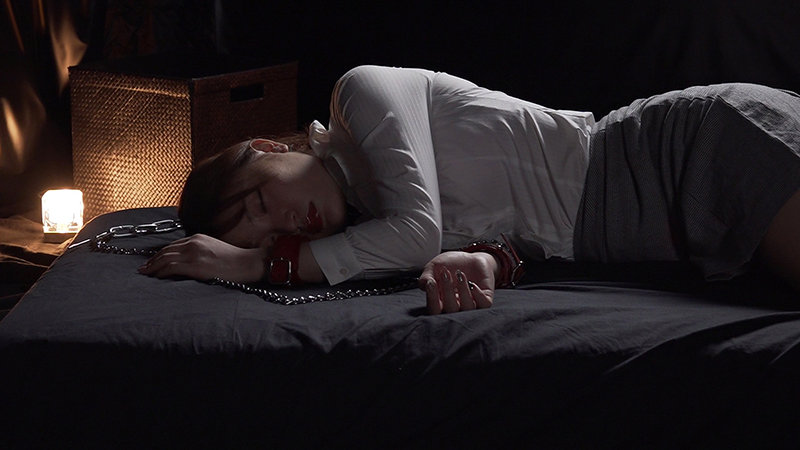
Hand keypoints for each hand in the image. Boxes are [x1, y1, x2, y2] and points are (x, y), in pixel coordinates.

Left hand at [138, 234, 264, 282]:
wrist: (248, 264)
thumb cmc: (235, 261)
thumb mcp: (214, 250)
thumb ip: (200, 252)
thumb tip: (188, 263)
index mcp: (198, 238)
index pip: (173, 246)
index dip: (161, 254)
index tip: (153, 261)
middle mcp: (194, 242)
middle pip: (166, 250)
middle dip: (153, 260)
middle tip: (144, 269)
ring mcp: (194, 253)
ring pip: (165, 258)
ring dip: (152, 266)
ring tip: (145, 273)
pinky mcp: (195, 265)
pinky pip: (170, 267)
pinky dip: (160, 272)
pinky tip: (156, 277)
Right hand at [418, 251, 497, 314]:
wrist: (469, 257)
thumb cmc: (450, 265)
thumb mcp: (434, 267)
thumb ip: (426, 277)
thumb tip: (424, 285)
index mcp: (441, 303)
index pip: (435, 310)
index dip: (432, 299)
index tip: (431, 283)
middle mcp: (456, 308)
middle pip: (451, 310)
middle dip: (447, 291)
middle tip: (445, 273)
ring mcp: (471, 305)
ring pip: (468, 308)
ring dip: (463, 290)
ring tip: (459, 274)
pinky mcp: (485, 299)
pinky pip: (484, 304)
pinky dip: (478, 294)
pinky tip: (472, 283)